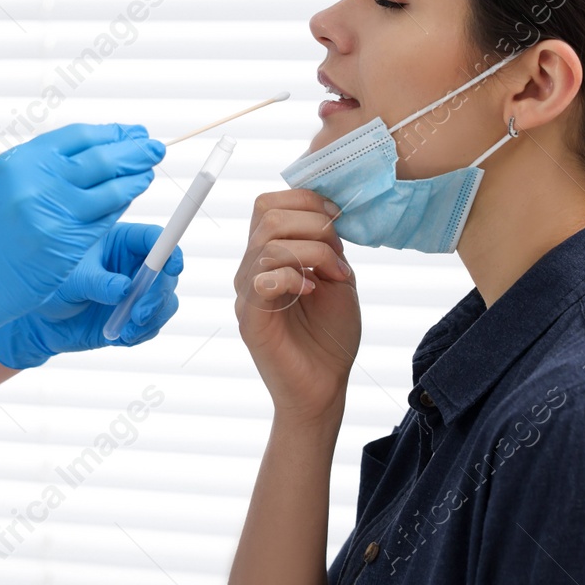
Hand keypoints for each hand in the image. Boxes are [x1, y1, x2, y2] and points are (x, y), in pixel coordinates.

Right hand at [0, 123, 163, 396]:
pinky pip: (103, 220)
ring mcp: (49, 212)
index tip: (134, 131)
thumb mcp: (5, 189)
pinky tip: (132, 197)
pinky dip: (121, 205)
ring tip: (149, 170)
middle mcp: (33, 181)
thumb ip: (43, 172)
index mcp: (19, 161)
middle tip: (156, 147)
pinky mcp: (62, 244)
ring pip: (108, 188)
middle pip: (99, 158)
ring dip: (135, 177)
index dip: (112, 133)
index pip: (78, 136)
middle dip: (133, 150)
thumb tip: (95, 153)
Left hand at [0, 222, 183, 368]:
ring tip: (126, 331)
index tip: (171, 268)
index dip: (169, 250)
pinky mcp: (134, 317)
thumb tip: (125, 289)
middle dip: (159, 296)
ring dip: (153, 319)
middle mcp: (134, 266)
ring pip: (165, 302)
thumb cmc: (54, 287)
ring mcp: (137, 293)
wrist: (42, 320)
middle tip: (139, 315)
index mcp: (121, 242)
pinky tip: (120, 337)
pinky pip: (152, 325)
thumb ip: (98, 283)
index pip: (155, 240)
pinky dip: (142, 334)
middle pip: (166, 274)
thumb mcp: (72, 280)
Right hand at [234, 189, 358, 425]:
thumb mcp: (337, 278)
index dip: (303, 199)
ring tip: (334, 275)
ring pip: (268, 243)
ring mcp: (247, 293)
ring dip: (312, 251)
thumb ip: (327, 246)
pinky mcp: (250, 319)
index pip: (268, 204)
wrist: (324, 385)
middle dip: (313, 222)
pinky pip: (262, 280)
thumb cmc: (330, 335)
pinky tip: (311, 290)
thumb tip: (326, 215)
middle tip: (338, 253)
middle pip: (266, 214)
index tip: (337, 217)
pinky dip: (293, 276)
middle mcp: (252, 269)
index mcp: (269, 256)